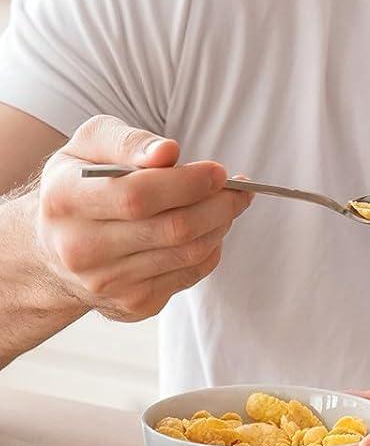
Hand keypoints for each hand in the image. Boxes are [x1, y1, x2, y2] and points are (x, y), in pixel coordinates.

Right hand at [35, 115, 252, 320]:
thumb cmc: (81, 184)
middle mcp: (80, 248)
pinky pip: (191, 273)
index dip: (188, 183)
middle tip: (238, 188)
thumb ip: (128, 141)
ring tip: (227, 203)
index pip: (138, 196)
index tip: (219, 171)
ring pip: (188, 253)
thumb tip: (168, 152)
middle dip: (219, 204)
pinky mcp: (133, 303)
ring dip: (220, 224)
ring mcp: (106, 282)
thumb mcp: (89, 147)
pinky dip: (210, 248)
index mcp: (65, 200)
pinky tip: (206, 229)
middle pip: (173, 229)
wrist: (54, 246)